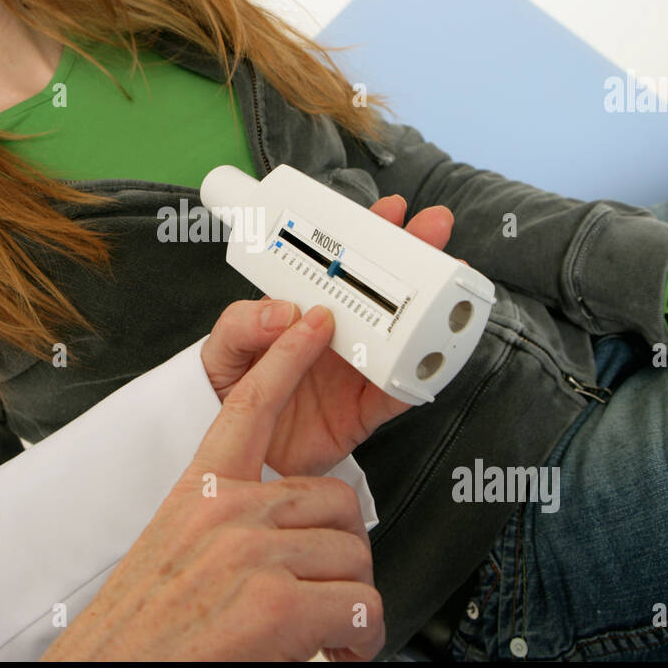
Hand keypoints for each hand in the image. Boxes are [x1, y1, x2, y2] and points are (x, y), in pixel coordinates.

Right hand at [40, 304, 383, 660]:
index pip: (246, 407)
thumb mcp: (173, 555)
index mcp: (197, 494)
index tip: (308, 326)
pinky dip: (361, 637)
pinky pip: (359, 608)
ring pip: (354, 558)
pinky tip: (337, 652)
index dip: (284, 360)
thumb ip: (226, 530)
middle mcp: (225, 515)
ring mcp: (252, 556)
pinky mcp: (276, 607)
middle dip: (344, 554)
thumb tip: (284, 541)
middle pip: (336, 502)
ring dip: (352, 602)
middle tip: (329, 593)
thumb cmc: (143, 633)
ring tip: (329, 632)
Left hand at [200, 195, 457, 476]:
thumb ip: (242, 324)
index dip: (366, 236)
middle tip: (432, 230)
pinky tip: (431, 357)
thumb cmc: (228, 392)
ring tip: (445, 288)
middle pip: (385, 291)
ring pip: (403, 336)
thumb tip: (284, 312)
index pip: (340, 266)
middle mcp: (338, 336)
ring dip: (428, 310)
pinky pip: (399, 394)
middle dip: (415, 257)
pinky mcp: (363, 413)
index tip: (386, 213)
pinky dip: (419, 378)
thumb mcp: (222, 349)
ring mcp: (355, 372)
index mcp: (305, 311)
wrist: (234, 455)